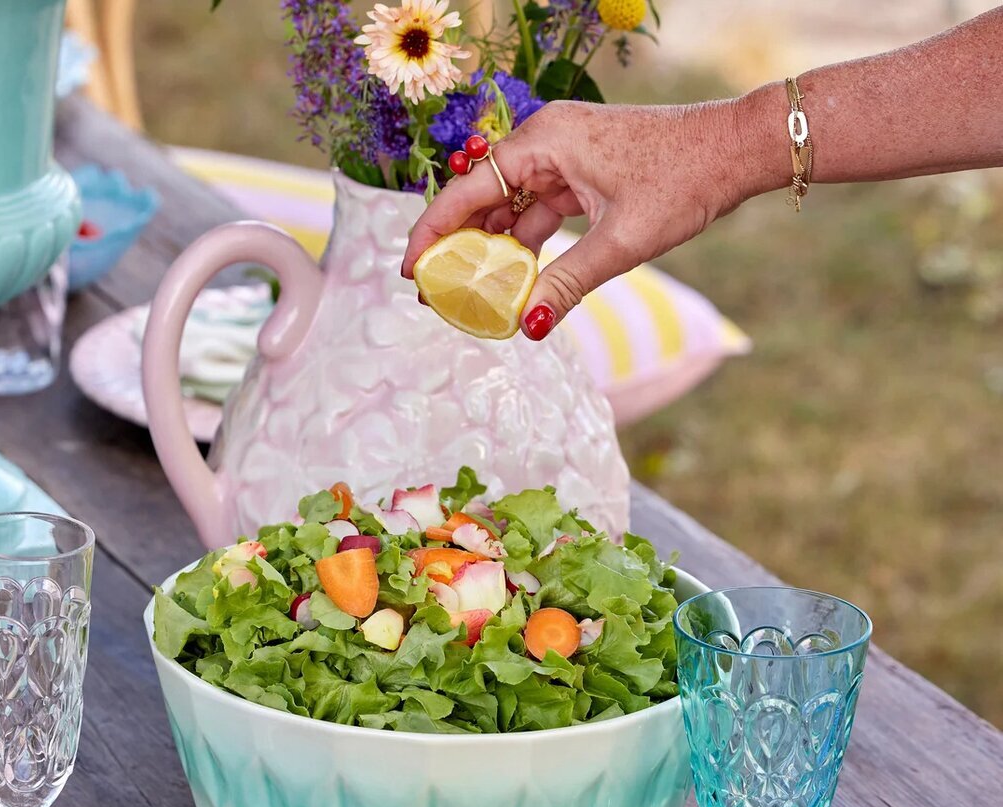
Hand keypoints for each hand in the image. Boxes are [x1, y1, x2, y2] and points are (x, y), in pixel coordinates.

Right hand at [402, 97, 768, 338]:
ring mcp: (563, 157)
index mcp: (546, 141)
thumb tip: (531, 326)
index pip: (469, 189)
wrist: (735, 151)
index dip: (433, 231)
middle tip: (436, 294)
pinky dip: (525, 245)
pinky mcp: (580, 174)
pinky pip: (537, 211)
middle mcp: (546, 142)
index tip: (409, 270)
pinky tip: (513, 280)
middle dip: (458, 247)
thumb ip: (569, 282)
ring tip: (469, 296)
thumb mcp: (622, 240)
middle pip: (482, 199)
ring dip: (492, 251)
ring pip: (509, 208)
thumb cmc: (684, 180)